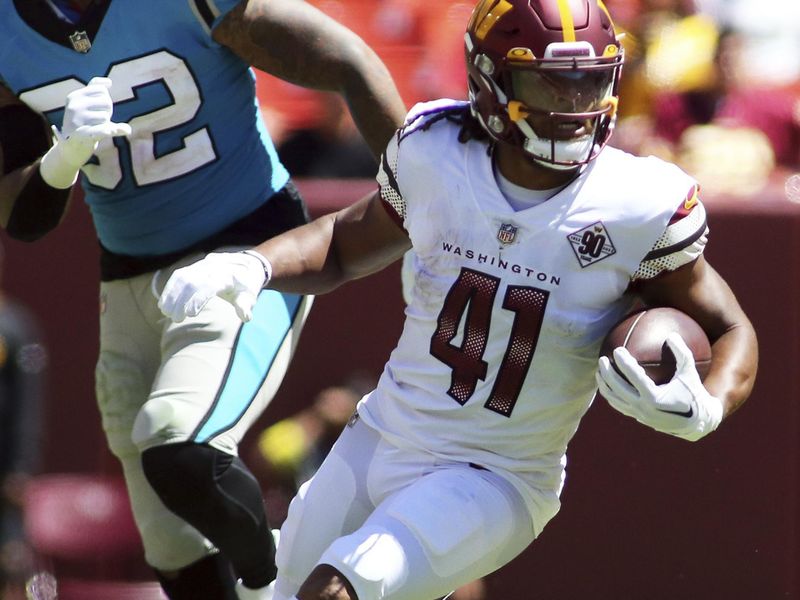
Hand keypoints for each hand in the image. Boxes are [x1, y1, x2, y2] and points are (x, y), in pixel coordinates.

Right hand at [39, 77, 130, 187]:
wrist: (71, 148)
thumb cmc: (83, 123)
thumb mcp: (87, 106)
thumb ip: (97, 93)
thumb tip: (109, 82)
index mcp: (75, 96)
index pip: (102, 89)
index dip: (105, 99)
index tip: (98, 107)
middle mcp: (74, 106)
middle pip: (106, 102)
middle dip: (107, 111)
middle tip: (97, 121)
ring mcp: (77, 121)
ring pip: (106, 117)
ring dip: (106, 124)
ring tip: (94, 129)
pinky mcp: (82, 135)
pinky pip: (97, 130)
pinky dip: (105, 131)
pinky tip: (110, 131)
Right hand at [158, 251, 268, 322]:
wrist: (247, 265)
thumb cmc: (247, 286)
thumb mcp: (250, 295)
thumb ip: (246, 305)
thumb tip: (246, 317)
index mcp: (227, 275)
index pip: (209, 286)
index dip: (198, 299)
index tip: (190, 314)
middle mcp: (213, 268)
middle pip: (192, 282)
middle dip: (181, 300)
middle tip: (176, 318)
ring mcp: (202, 265)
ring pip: (182, 277)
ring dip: (171, 294)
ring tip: (166, 312)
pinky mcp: (195, 267)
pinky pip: (178, 276)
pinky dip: (169, 289)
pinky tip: (163, 303)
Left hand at [596, 332, 722, 440]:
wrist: (698, 422)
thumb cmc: (694, 393)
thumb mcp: (690, 372)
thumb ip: (682, 353)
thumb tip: (671, 334)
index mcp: (655, 397)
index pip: (634, 377)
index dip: (624, 363)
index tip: (617, 350)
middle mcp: (644, 408)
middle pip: (618, 389)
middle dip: (607, 373)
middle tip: (601, 359)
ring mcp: (639, 415)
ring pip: (615, 400)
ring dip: (604, 386)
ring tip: (598, 372)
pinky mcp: (638, 418)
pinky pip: (620, 406)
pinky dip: (612, 395)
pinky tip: (608, 384)